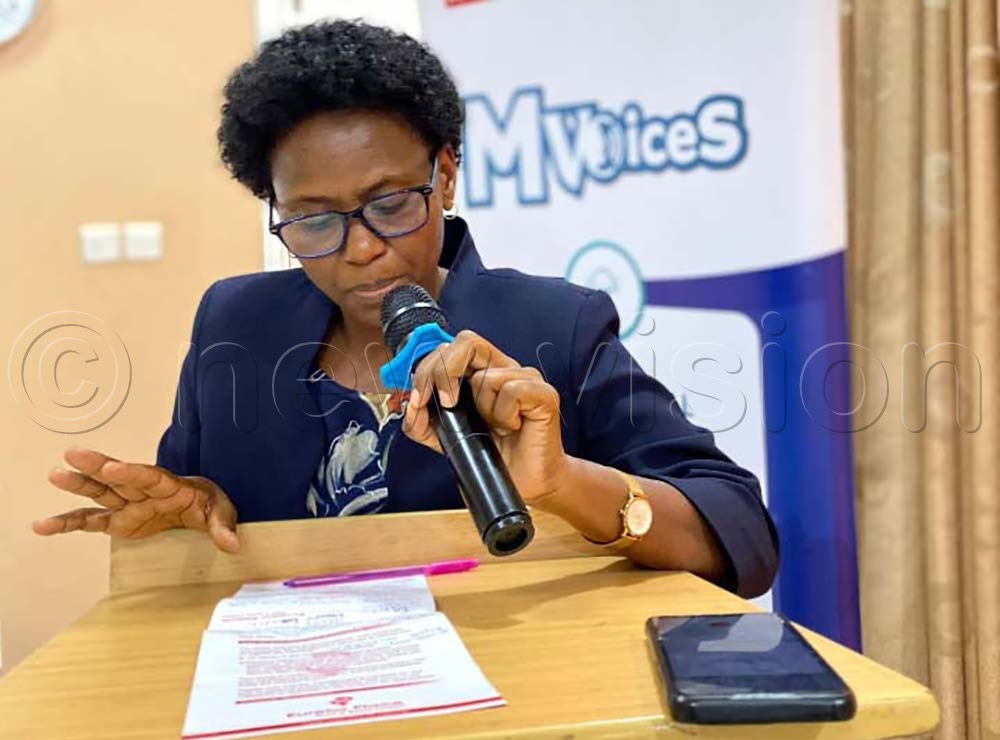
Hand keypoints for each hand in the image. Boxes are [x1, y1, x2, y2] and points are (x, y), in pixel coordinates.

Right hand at [34, 448, 239, 552]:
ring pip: (99, 494)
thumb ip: (223, 526)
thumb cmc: (208, 504)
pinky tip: (43, 526)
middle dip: (98, 466)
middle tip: (74, 454)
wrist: (199, 507)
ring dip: (78, 485)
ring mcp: (128, 505)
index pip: (149, 477)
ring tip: (54, 475)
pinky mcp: (119, 521)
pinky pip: (90, 522)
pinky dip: (68, 524)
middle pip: (119, 478)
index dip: (131, 473)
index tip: (113, 468)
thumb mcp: (222, 511)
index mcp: (170, 484)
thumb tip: (232, 544)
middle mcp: (143, 491)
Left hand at [403, 330, 568, 503]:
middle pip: (466, 341)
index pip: (449, 348)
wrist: (525, 483)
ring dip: (483, 409)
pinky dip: (504, 416)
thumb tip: (410, 409)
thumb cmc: (494, 457)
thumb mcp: (446, 439)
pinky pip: (511, 391)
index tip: (418, 399)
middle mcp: (503, 369)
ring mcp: (526, 378)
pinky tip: (511, 428)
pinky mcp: (543, 394)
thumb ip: (423, 424)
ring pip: (486, 375)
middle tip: (446, 404)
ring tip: (495, 427)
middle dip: (443, 372)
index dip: (427, 368)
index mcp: (480, 372)